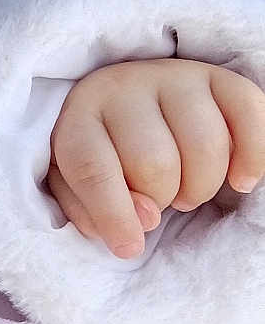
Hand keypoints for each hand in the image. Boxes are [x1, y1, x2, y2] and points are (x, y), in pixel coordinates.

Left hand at [48, 58, 264, 258]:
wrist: (133, 104)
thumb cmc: (105, 154)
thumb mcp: (77, 186)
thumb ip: (92, 210)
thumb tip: (144, 220)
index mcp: (80, 115)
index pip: (92, 167)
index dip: (112, 214)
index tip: (130, 246)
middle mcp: (125, 85)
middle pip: (154, 163)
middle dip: (161, 198)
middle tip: (160, 199)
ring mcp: (175, 77)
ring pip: (204, 146)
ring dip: (201, 186)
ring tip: (186, 190)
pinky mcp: (219, 77)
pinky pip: (250, 115)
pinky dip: (252, 158)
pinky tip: (239, 181)